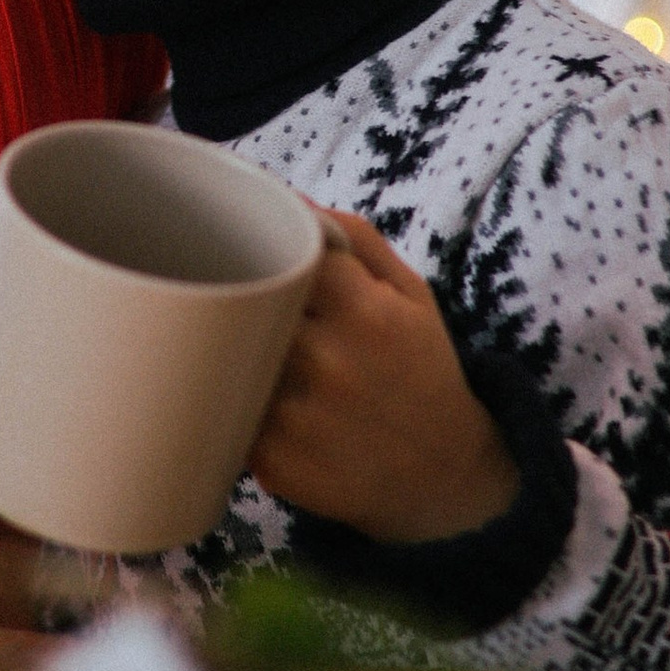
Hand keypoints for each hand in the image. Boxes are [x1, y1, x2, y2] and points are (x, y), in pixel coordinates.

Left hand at [247, 211, 519, 543]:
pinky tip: (262, 404)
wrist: (440, 474)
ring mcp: (298, 418)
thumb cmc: (417, 368)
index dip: (262, 248)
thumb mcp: (410, 294)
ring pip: (230, 358)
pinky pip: (229, 411)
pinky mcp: (274, 463)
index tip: (251, 248)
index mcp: (364, 311)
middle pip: (245, 304)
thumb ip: (355, 237)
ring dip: (231, 350)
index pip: (281, 253)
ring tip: (251, 353)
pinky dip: (234, 401)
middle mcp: (328, 362)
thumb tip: (289, 196)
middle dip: (242, 299)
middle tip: (242, 300)